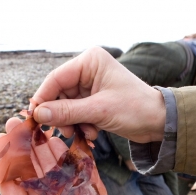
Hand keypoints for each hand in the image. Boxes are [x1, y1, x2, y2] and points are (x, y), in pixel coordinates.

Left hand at [0, 118, 129, 194]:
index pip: (12, 183)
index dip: (6, 160)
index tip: (1, 137)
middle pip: (35, 169)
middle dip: (28, 146)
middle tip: (23, 121)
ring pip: (60, 167)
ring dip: (53, 147)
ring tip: (48, 124)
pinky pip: (86, 173)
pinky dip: (82, 157)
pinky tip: (78, 141)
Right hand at [31, 46, 165, 142]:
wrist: (160, 122)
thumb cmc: (136, 109)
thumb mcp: (100, 111)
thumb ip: (68, 112)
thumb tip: (38, 114)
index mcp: (91, 61)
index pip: (57, 78)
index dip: (44, 98)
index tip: (35, 118)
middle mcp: (89, 69)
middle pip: (60, 93)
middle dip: (62, 115)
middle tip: (65, 131)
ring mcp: (92, 85)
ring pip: (67, 106)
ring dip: (73, 122)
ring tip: (84, 133)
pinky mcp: (96, 100)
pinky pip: (78, 112)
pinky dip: (82, 124)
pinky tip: (94, 133)